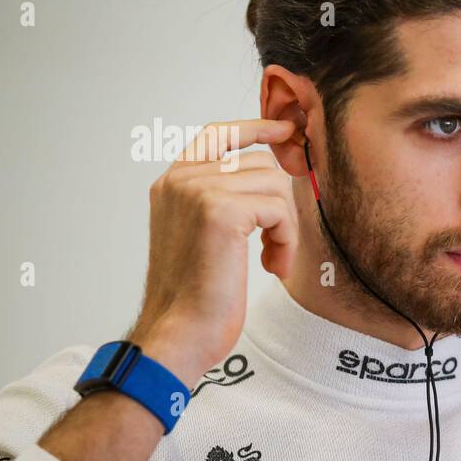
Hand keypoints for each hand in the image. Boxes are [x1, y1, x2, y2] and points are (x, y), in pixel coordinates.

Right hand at [127, 118, 299, 386]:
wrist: (179, 333)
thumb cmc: (196, 297)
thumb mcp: (204, 237)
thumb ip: (223, 201)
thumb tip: (271, 174)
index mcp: (172, 183)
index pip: (217, 134)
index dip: (256, 127)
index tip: (287, 130)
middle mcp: (180, 180)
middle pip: (261, 165)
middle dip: (280, 207)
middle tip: (275, 250)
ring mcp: (198, 191)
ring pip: (275, 185)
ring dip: (286, 228)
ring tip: (271, 260)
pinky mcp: (220, 210)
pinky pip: (279, 209)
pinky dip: (286, 240)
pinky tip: (272, 266)